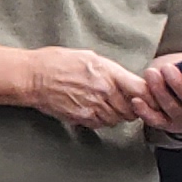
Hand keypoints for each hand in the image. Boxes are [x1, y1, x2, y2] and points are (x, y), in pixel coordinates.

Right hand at [15, 46, 147, 127]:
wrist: (31, 77)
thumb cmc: (56, 62)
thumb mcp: (88, 57)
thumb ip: (111, 70)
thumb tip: (125, 80)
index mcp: (109, 73)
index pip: (142, 90)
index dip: (150, 96)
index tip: (148, 96)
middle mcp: (104, 92)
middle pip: (132, 109)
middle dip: (131, 106)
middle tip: (124, 101)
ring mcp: (93, 107)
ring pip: (118, 119)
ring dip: (116, 114)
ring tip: (105, 105)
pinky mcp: (82, 118)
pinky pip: (101, 124)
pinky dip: (101, 120)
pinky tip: (93, 110)